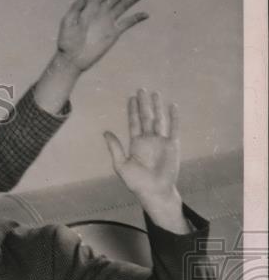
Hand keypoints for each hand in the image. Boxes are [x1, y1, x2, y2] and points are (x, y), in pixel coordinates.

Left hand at [57, 0, 147, 71]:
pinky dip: (136, 18)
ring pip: (122, 7)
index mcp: (89, 9)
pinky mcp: (113, 33)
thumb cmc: (67, 41)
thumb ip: (76, 7)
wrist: (72, 59)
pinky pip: (127, 23)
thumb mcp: (68, 22)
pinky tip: (145, 15)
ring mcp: (108, 23)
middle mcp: (100, 13)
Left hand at [104, 90, 184, 227]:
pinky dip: (173, 117)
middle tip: (141, 89)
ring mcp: (161, 141)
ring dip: (157, 106)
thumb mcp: (121, 165)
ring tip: (155, 93)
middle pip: (146, 117)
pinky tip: (172, 106)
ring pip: (159, 119)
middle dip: (143, 104)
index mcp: (136, 143)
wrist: (154, 191)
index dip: (132, 110)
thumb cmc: (136, 182)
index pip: (133, 122)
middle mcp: (148, 140)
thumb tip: (105, 132)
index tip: (131, 98)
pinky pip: (173, 128)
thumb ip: (114, 148)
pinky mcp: (172, 145)